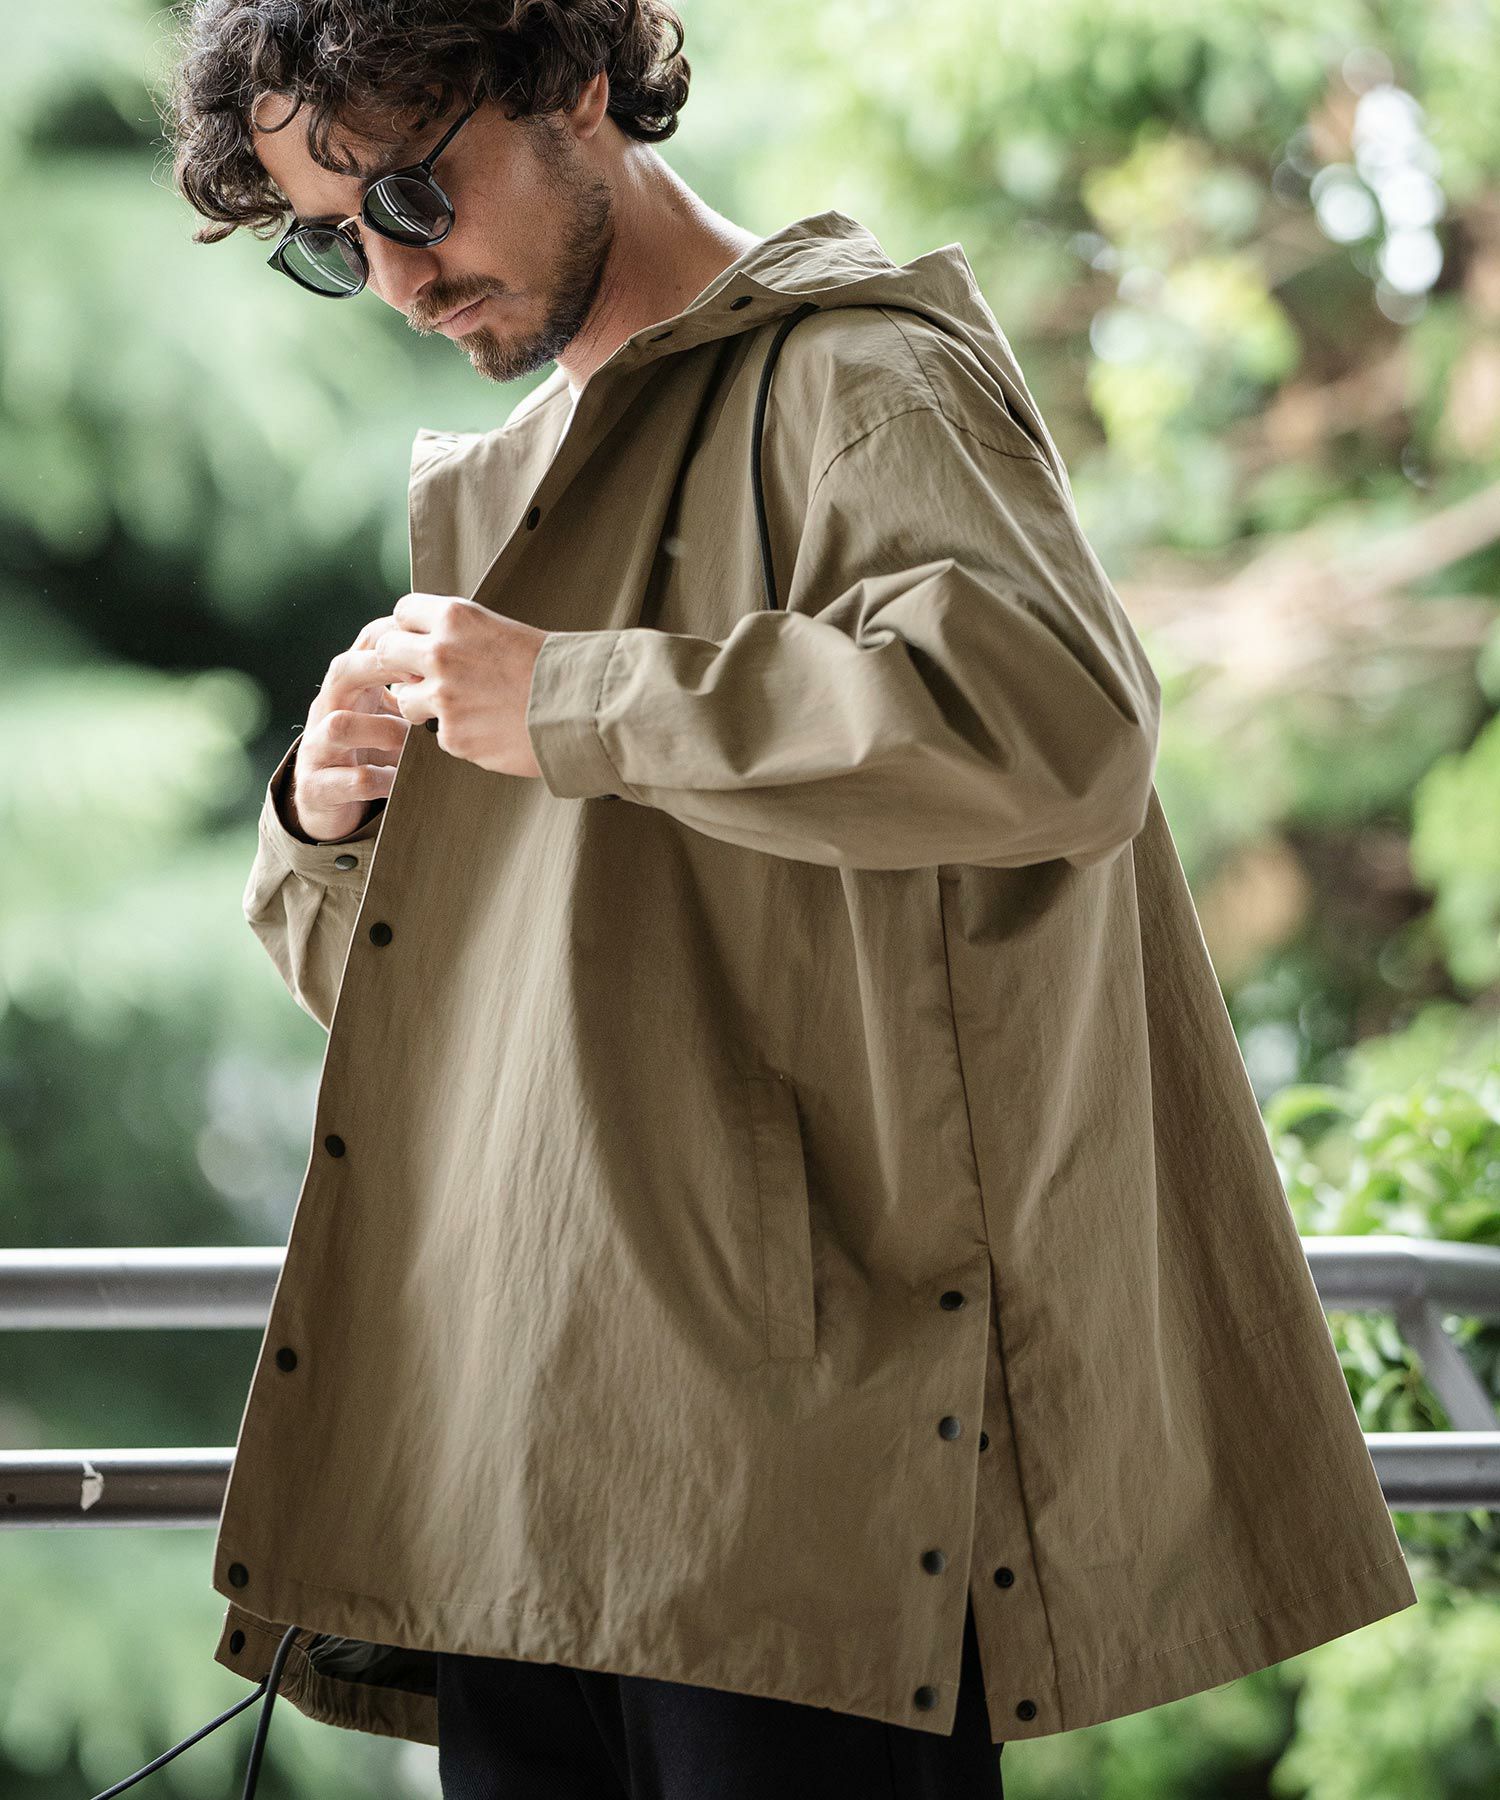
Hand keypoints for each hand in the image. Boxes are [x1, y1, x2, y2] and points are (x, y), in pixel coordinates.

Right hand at [287, 614, 411, 842]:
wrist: (326, 806)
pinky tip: (407, 780)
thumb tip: (462, 666)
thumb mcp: (386, 715)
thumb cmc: (367, 751)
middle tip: (420, 677)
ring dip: (384, 730)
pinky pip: (356, 779)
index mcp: (348, 689)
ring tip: (412, 741)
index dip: (394, 636)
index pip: (364, 646)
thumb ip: (410, 692)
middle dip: (381, 667)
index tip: (430, 639)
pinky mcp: (318, 787)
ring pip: (340, 725)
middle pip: (342, 671)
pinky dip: (388, 779)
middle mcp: (326, 711)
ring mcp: (317, 748)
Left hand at [371, 592, 547, 777]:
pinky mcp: (452, 735)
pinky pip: (439, 734)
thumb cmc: (552, 668)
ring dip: (423, 705)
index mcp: (456, 618)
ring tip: (463, 706)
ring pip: (404, 700)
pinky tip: (489, 727)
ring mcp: (443, 697)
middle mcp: (441, 653)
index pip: (402, 613)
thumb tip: (425, 648)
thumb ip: (459, 636)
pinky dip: (458, 733)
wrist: (582, 709)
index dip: (409, 629)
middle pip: (387, 653)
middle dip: (399, 666)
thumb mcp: (501, 630)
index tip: (418, 641)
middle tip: (420, 677)